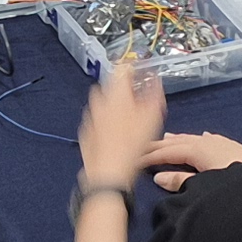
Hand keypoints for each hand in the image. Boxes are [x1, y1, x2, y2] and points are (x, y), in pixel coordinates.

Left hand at [78, 57, 167, 187]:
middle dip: (122, 89)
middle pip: (110, 86)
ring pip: (102, 103)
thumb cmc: (129, 146)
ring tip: (128, 119)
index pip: (122, 69)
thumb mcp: (152, 117)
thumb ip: (154, 94)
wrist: (107, 173)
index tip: (141, 74)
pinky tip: (116, 135)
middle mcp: (99, 101)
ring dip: (113, 106)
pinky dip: (105, 122)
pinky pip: (97, 120)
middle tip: (136, 99)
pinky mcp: (86, 132)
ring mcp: (90, 117)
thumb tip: (155, 80)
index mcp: (115, 92)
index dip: (133, 69)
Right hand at [141, 129, 241, 188]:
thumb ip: (180, 181)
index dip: (153, 155)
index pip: (170, 151)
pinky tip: (203, 138)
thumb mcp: (203, 186)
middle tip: (145, 145)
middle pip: (182, 142)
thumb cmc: (233, 188)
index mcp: (200, 150)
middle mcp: (210, 143)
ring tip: (168, 138)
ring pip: (195, 139)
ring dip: (180, 139)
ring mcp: (224, 144)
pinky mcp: (236, 149)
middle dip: (163, 144)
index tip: (136, 158)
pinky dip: (200, 139)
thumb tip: (158, 176)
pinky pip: (210, 140)